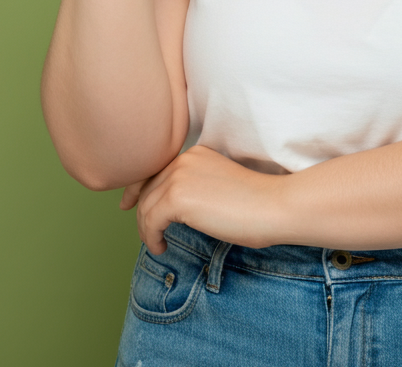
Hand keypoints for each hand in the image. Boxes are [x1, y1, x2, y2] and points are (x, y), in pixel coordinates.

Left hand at [119, 145, 288, 252]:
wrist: (273, 205)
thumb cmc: (256, 204)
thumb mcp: (219, 187)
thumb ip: (195, 187)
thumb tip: (171, 209)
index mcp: (196, 153)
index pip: (156, 170)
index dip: (138, 189)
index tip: (128, 204)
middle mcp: (184, 159)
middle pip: (147, 188)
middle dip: (141, 213)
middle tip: (147, 235)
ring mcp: (179, 176)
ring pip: (145, 206)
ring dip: (146, 229)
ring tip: (158, 244)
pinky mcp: (177, 198)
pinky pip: (149, 222)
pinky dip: (151, 238)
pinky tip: (162, 247)